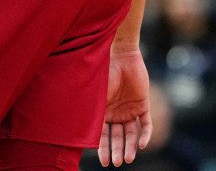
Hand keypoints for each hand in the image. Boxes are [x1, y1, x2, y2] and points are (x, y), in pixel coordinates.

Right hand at [99, 47, 152, 166]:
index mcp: (102, 112)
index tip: (103, 162)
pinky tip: (142, 144)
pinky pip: (145, 123)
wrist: (121, 55)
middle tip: (115, 163)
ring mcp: (130, 109)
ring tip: (128, 158)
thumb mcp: (93, 94)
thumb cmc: (103, 73)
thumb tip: (70, 129)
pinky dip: (144, 134)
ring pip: (131, 133)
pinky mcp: (143, 104)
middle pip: (117, 137)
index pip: (102, 135)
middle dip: (116, 150)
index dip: (102, 149)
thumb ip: (87, 110)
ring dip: (130, 146)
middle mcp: (116, 113)